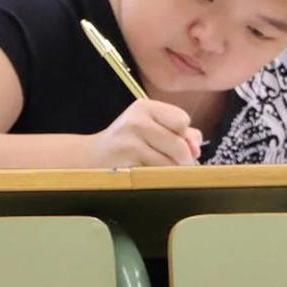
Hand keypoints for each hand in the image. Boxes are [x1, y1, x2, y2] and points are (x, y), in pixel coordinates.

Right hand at [87, 99, 203, 166]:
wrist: (90, 157)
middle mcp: (136, 121)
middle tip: (175, 165)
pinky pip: (156, 176)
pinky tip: (148, 177)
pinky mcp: (125, 165)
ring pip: (170, 164)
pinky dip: (159, 180)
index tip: (175, 143)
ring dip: (172, 173)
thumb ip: (181, 132)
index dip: (184, 135)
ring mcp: (129, 143)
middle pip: (179, 144)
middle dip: (183, 159)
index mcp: (145, 106)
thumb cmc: (128, 142)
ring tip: (161, 171)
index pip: (182, 120)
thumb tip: (196, 148)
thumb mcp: (151, 126)